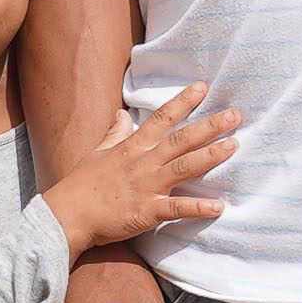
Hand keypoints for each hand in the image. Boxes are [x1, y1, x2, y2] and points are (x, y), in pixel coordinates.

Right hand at [49, 89, 242, 255]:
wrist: (66, 215)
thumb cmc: (81, 185)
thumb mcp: (97, 152)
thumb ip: (114, 133)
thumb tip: (122, 114)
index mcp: (132, 147)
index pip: (162, 118)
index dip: (183, 102)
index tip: (202, 87)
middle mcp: (143, 163)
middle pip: (181, 139)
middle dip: (209, 126)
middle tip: (235, 115)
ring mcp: (147, 186)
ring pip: (184, 166)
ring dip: (211, 156)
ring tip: (234, 146)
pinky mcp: (147, 211)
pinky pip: (177, 209)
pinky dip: (198, 207)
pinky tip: (219, 206)